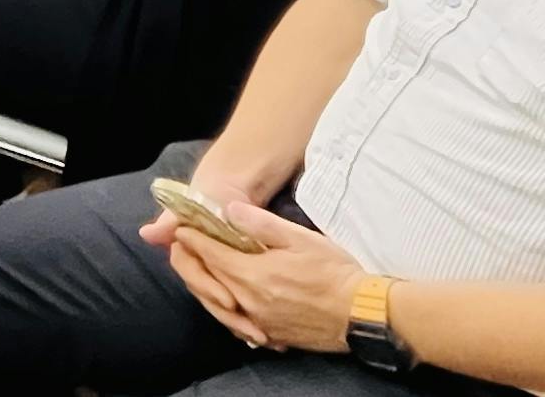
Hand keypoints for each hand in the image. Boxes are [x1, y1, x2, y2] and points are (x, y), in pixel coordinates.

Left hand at [162, 207, 365, 354]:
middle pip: (210, 278)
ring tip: (211, 267)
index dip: (193, 238)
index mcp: (252, 274)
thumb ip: (260, 223)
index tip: (182, 227)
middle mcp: (249, 301)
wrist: (362, 314)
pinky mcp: (271, 335)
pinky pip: (239, 320)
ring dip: (211, 284)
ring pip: (221, 302)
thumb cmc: (334, 272)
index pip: (209, 254)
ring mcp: (259, 321)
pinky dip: (230, 306)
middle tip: (192, 244)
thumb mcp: (299, 238)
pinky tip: (235, 295)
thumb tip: (229, 209)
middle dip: (198, 260)